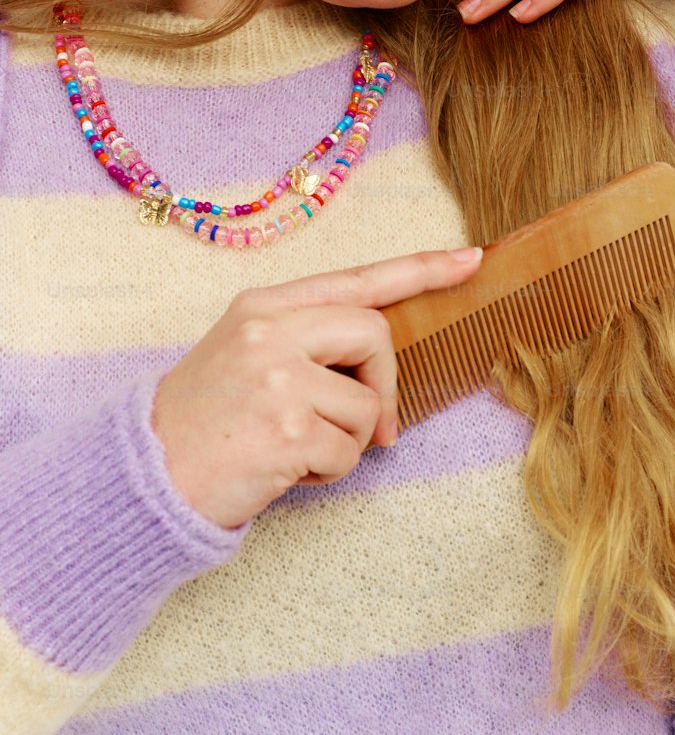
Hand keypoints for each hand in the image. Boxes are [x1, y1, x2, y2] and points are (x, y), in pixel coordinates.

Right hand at [150, 246, 483, 528]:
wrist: (144, 474)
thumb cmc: (205, 418)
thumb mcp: (246, 353)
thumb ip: (308, 340)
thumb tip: (381, 364)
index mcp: (264, 305)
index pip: (357, 279)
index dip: (419, 270)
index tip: (470, 260)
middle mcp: (271, 331)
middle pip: (374, 333)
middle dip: (383, 383)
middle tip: (373, 425)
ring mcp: (279, 379)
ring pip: (366, 406)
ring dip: (347, 442)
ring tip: (296, 451)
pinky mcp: (288, 431)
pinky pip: (349, 453)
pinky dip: (330, 473)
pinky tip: (288, 473)